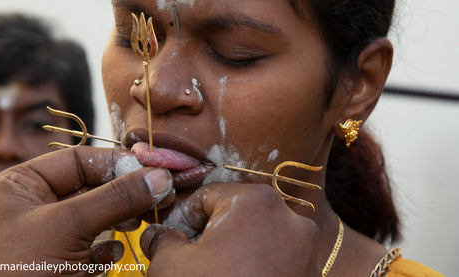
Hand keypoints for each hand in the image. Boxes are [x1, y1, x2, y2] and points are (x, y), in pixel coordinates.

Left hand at [0, 146, 173, 275]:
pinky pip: (92, 247)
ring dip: (123, 218)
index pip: (76, 160)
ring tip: (145, 219)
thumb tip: (159, 177)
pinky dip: (109, 248)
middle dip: (125, 191)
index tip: (151, 168)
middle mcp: (33, 207)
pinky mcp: (59, 264)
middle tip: (160, 193)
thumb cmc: (17, 273)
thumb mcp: (66, 227)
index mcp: (19, 186)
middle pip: (91, 186)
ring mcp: (47, 237)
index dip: (115, 162)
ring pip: (96, 216)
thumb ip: (115, 198)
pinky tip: (115, 253)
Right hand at [140, 183, 320, 276]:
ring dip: (232, 251)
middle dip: (209, 236)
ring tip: (214, 273)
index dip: (183, 219)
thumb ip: (161, 240)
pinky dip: (255, 266)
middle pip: (233, 216)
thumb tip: (156, 234)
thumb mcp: (171, 267)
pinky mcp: (311, 272)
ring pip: (256, 236)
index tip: (171, 240)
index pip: (206, 197)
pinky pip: (275, 257)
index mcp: (256, 201)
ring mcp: (306, 247)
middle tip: (192, 261)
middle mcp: (289, 216)